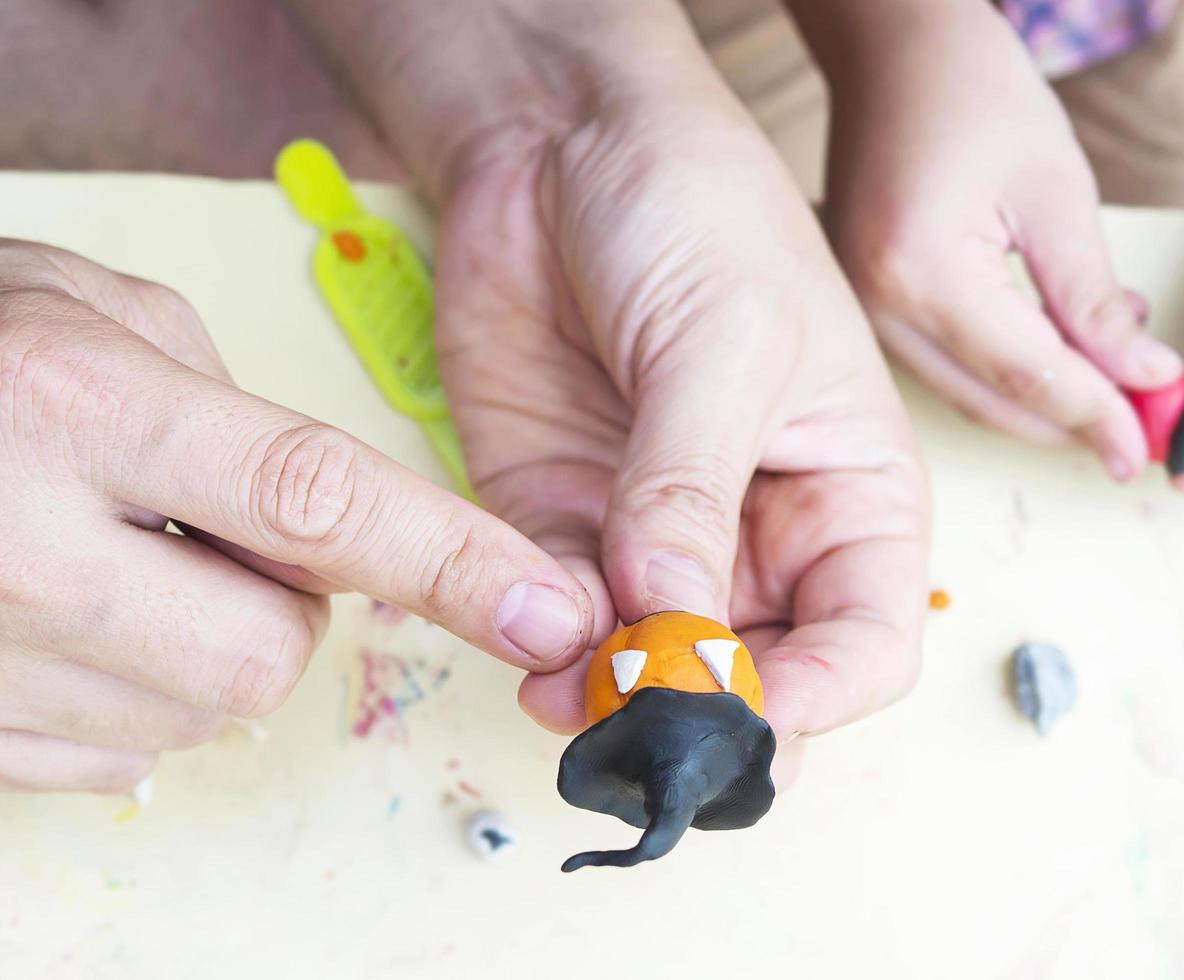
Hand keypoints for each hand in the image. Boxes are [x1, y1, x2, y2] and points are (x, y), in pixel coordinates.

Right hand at [0, 242, 591, 791]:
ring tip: (115, 559)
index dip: (449, 563)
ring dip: (200, 645)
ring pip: (198, 714)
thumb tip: (331, 534)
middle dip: (284, 606)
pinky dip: (130, 693)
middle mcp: (16, 539)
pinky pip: (115, 757)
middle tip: (209, 534)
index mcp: (74, 401)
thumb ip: (237, 414)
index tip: (548, 611)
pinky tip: (71, 616)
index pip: (311, 502)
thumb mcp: (102, 313)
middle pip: (268, 649)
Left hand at [432, 77, 928, 744]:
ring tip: (569, 693)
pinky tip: (527, 648)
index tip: (743, 715)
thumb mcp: (726, 342)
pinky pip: (558, 619)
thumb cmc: (698, 208)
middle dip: (704, 718)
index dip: (816, 699)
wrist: (562, 141)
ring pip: (650, 669)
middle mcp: (761, 536)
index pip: (865, 643)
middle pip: (755, 678)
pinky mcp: (559, 524)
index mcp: (849, 496)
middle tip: (645, 729)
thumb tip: (671, 622)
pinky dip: (543, 650)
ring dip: (611, 699)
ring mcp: (655, 540)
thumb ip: (692, 489)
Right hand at [790, 0, 1182, 479]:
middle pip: (989, 401)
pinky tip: (1060, 348)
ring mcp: (861, 311)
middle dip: (1071, 423)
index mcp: (921, 269)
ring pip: (966, 394)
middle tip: (1141, 433)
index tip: (1146, 446)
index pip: (1025, 374)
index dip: (1095, 415)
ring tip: (1116, 377)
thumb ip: (1093, 297)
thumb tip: (1142, 378)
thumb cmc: (973, 93)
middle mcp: (876, 305)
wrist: (893, 54)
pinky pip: (944, 366)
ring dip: (1043, 401)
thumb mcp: (1056, 190)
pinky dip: (1005, 374)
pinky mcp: (866, 308)